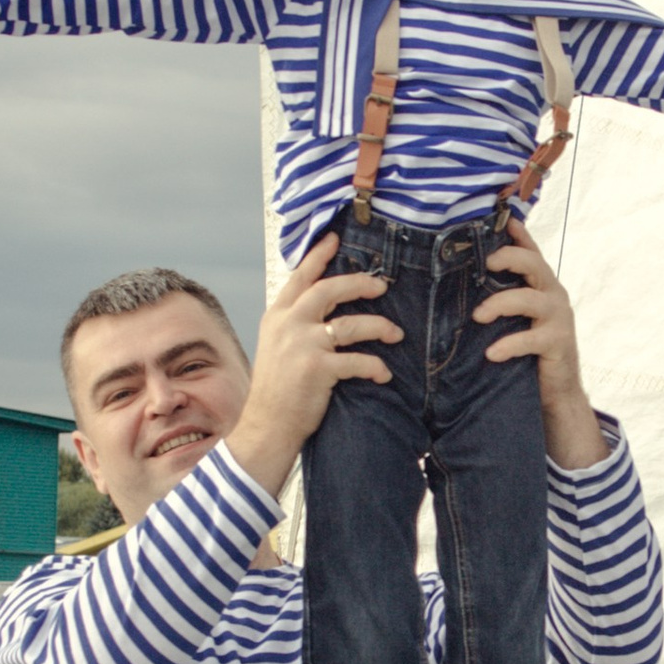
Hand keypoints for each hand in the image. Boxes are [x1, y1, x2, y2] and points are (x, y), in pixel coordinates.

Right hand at [225, 238, 395, 495]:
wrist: (267, 425)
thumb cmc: (278, 389)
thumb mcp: (277, 346)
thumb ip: (295, 323)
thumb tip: (323, 308)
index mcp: (278, 316)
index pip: (300, 277)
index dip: (318, 256)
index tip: (334, 238)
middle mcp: (288, 325)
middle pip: (329, 289)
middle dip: (360, 284)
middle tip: (382, 286)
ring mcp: (303, 345)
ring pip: (352, 324)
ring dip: (380, 327)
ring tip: (396, 333)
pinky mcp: (318, 369)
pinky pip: (359, 361)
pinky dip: (376, 366)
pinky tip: (384, 374)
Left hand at [474, 224, 605, 469]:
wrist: (555, 392)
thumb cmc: (527, 351)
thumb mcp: (514, 319)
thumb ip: (499, 296)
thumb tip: (459, 278)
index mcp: (541, 284)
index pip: (530, 250)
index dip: (517, 232)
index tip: (500, 218)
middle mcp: (553, 294)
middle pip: (534, 264)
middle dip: (509, 258)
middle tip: (486, 263)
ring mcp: (559, 318)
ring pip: (530, 299)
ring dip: (501, 304)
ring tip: (478, 317)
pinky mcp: (559, 342)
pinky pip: (531, 339)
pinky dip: (509, 344)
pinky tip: (491, 354)